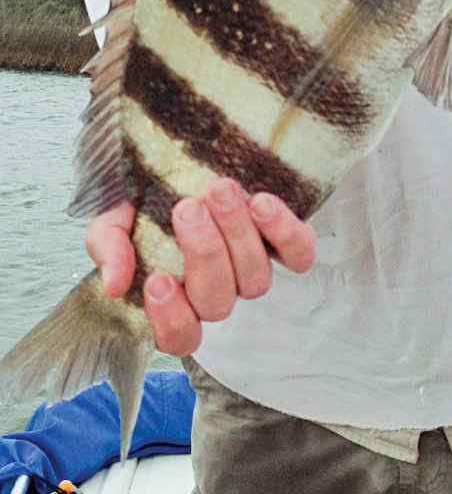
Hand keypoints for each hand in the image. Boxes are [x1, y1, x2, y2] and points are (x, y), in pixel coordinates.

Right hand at [85, 179, 316, 355]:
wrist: (180, 159)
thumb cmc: (145, 200)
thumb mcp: (113, 219)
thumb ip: (108, 247)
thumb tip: (114, 284)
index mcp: (174, 300)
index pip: (179, 336)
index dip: (171, 317)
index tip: (156, 277)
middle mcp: (217, 292)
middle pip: (218, 301)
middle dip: (203, 253)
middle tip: (187, 207)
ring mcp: (253, 270)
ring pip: (255, 278)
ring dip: (237, 233)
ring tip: (219, 190)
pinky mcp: (287, 244)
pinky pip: (298, 254)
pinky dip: (284, 232)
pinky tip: (262, 204)